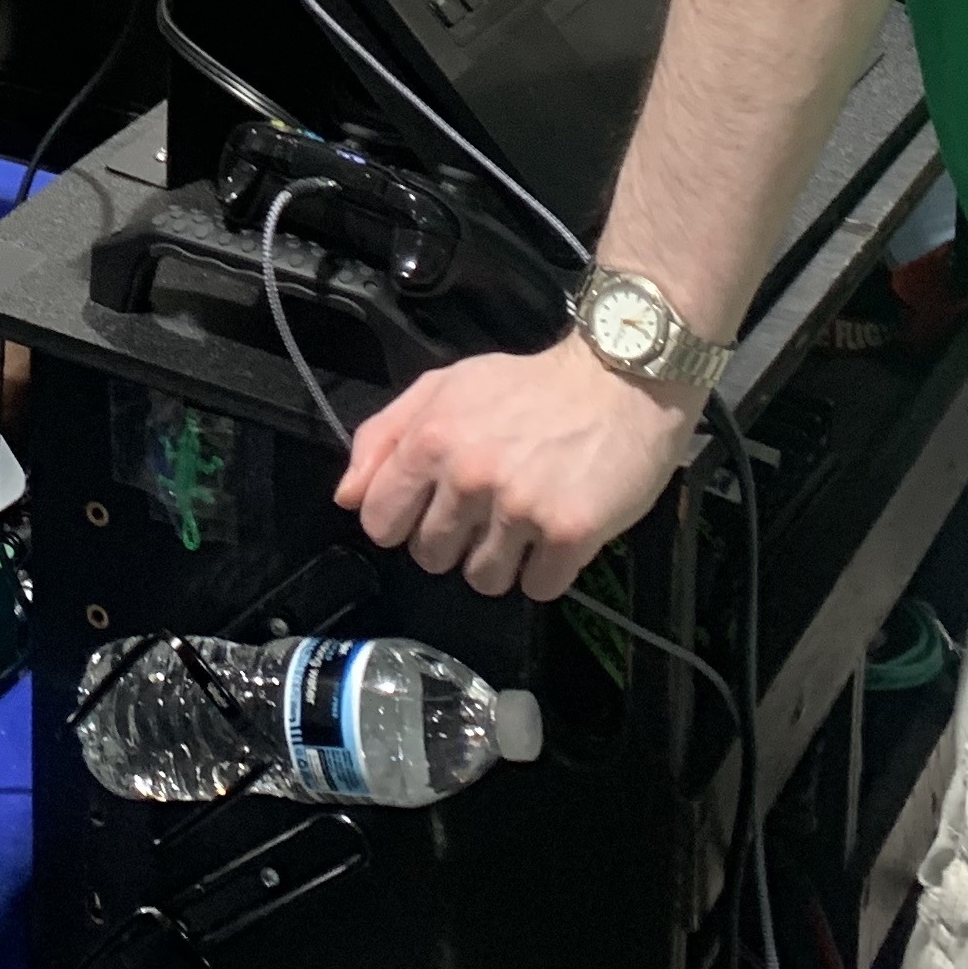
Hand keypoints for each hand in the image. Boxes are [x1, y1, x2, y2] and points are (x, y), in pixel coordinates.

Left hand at [337, 334, 700, 599]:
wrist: (621, 380)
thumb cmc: (529, 386)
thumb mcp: (445, 386)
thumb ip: (384, 436)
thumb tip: (346, 498)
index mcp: (431, 439)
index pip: (380, 521)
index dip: (401, 523)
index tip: (430, 510)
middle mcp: (469, 476)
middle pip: (431, 558)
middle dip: (455, 541)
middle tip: (487, 509)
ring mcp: (520, 508)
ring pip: (483, 581)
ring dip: (502, 561)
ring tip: (524, 521)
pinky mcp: (570, 534)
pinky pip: (539, 588)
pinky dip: (548, 570)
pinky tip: (557, 534)